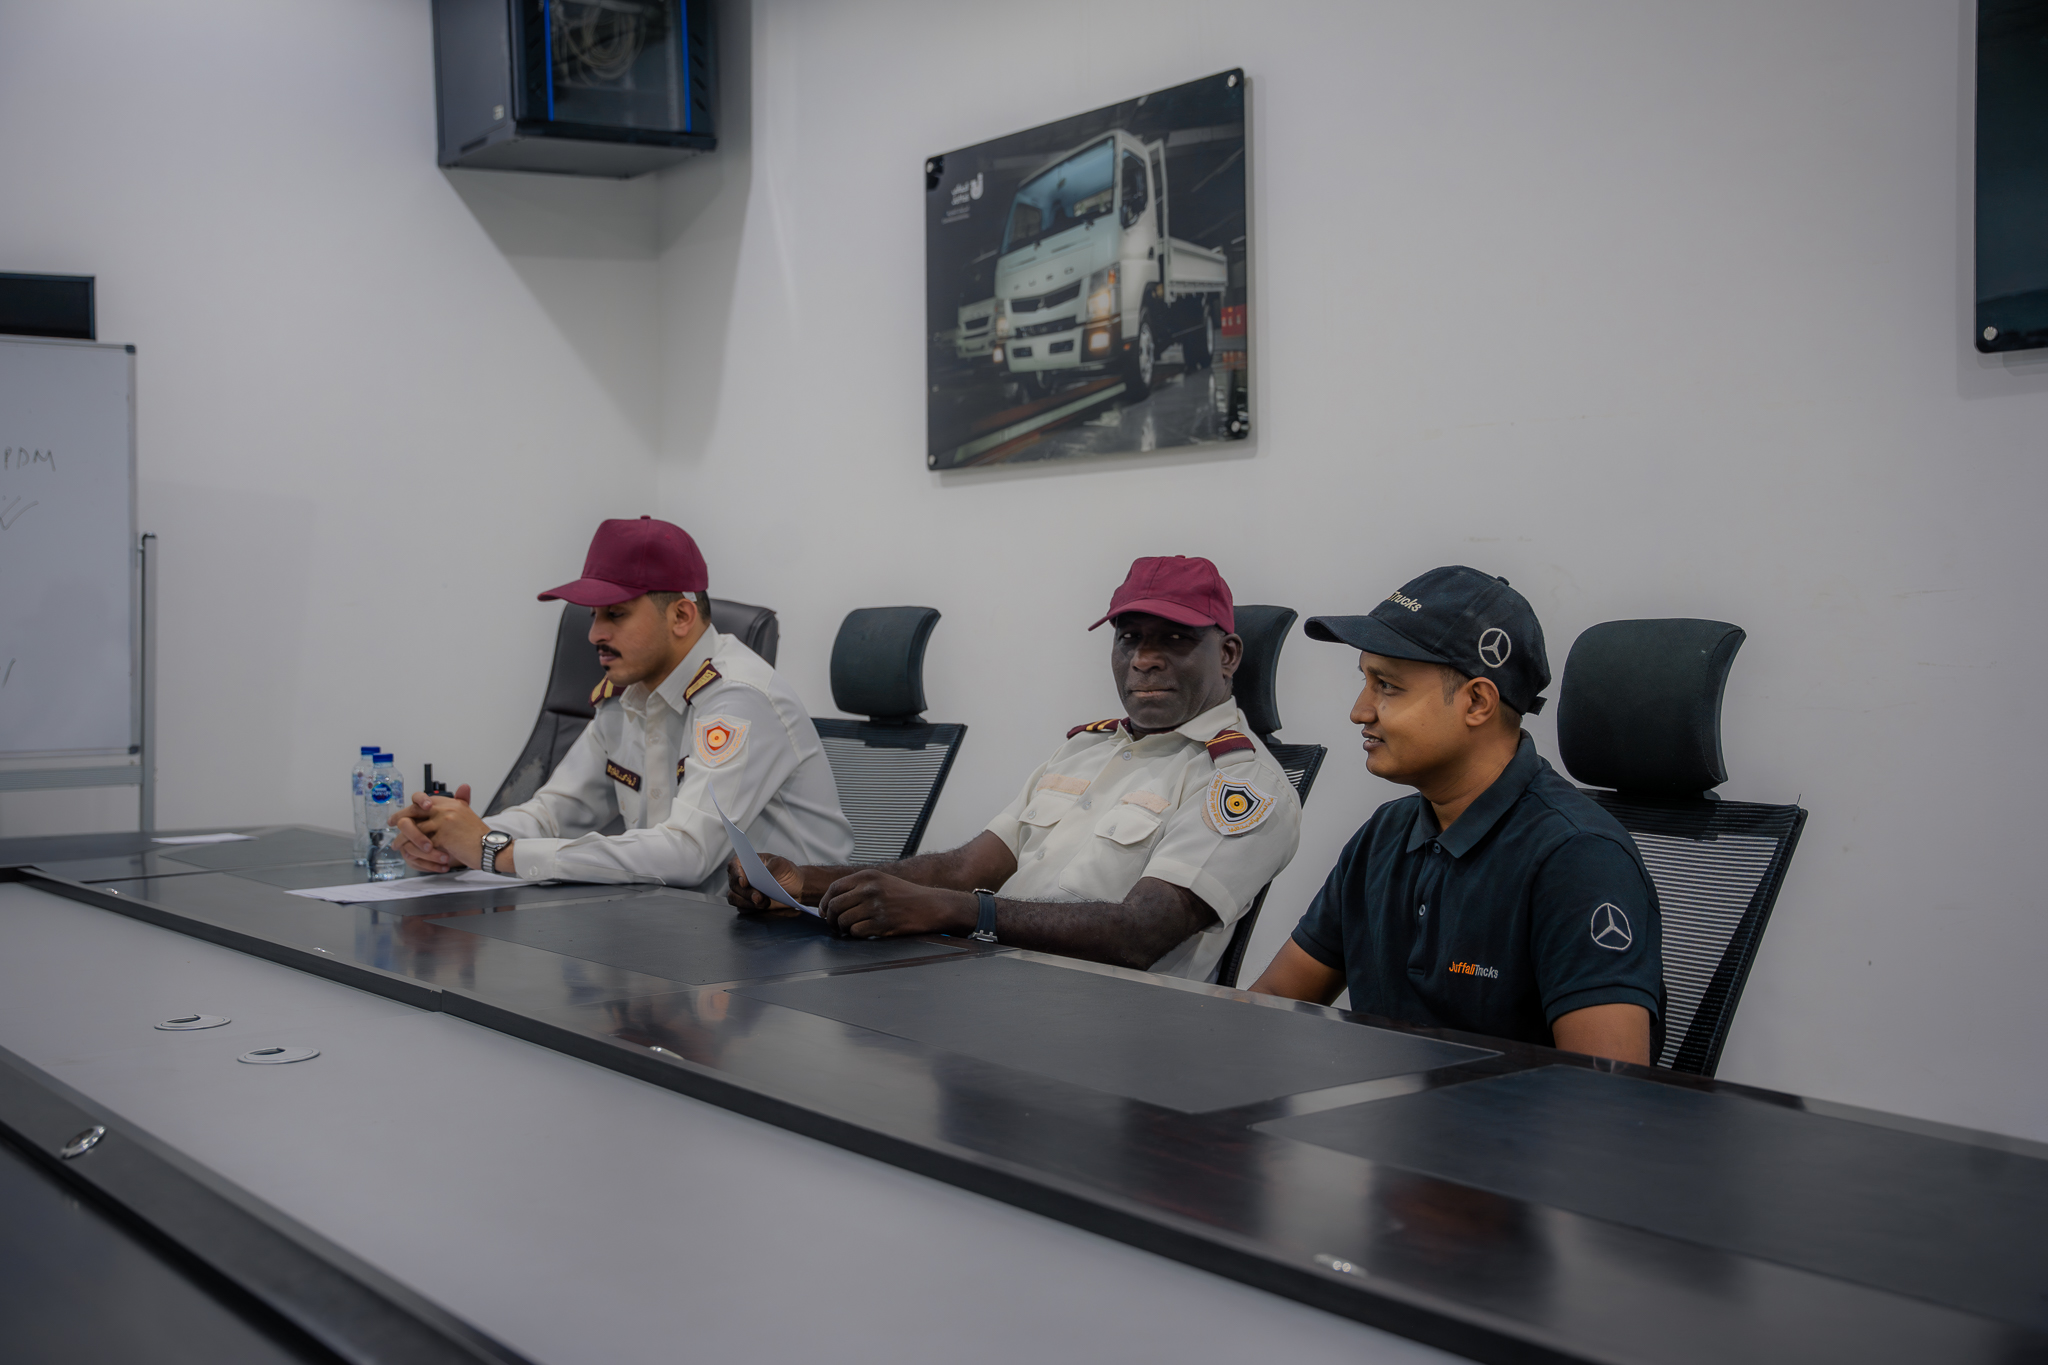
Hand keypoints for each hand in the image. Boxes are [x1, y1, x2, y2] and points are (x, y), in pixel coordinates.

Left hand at [389, 791, 489, 870]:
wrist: (490, 848)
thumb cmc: (477, 836)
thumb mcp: (465, 814)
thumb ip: (453, 804)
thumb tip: (439, 798)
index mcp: (450, 803)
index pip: (421, 800)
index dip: (408, 808)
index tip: (399, 815)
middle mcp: (446, 809)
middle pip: (413, 811)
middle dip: (398, 820)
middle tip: (390, 827)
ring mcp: (444, 822)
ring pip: (413, 829)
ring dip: (402, 839)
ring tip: (397, 845)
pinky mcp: (444, 837)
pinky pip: (421, 844)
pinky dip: (414, 851)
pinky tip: (410, 855)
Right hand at [726, 853, 804, 910]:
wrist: (797, 888)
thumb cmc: (788, 872)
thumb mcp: (782, 864)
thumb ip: (771, 867)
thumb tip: (761, 874)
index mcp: (747, 861)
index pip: (734, 865)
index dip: (736, 874)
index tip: (744, 883)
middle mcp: (742, 876)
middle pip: (733, 885)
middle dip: (745, 893)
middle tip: (759, 897)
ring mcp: (743, 890)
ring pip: (734, 898)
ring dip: (747, 902)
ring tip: (764, 903)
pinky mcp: (747, 903)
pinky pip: (741, 908)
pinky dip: (750, 909)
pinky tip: (761, 907)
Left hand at [816, 870, 972, 939]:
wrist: (931, 906)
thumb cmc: (906, 896)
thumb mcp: (881, 881)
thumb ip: (859, 887)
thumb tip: (832, 902)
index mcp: (868, 876)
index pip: (834, 888)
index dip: (825, 902)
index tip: (824, 911)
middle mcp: (869, 889)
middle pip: (834, 906)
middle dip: (831, 918)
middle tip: (835, 925)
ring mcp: (875, 906)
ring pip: (843, 921)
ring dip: (843, 928)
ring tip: (850, 929)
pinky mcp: (881, 923)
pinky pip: (856, 932)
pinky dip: (856, 934)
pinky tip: (864, 932)